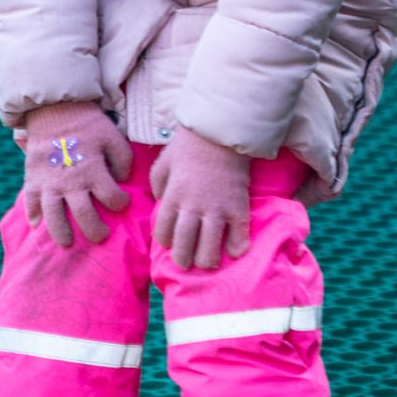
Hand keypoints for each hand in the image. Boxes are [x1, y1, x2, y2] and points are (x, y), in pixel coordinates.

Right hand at [20, 101, 133, 247]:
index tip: (121, 203)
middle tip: (100, 236)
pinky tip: (37, 226)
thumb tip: (122, 181)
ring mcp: (50, 183)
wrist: (55, 109)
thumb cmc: (88, 125)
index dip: (120, 203)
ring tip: (67, 243)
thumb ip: (123, 161)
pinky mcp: (33, 179)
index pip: (112, 198)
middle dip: (95, 231)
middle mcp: (72, 182)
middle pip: (84, 216)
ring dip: (62, 233)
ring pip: (55, 217)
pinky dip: (33, 216)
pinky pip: (31, 203)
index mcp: (94, 171)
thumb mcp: (113, 137)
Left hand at [151, 127, 252, 269]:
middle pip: (184, 245)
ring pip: (209, 248)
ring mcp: (217, 209)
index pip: (163, 231)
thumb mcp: (163, 163)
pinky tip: (234, 252)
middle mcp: (193, 207)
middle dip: (183, 259)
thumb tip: (161, 204)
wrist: (221, 134)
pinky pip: (238, 236)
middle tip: (186, 262)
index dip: (164, 241)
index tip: (169, 242)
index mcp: (173, 197)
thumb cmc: (189, 147)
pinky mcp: (238, 208)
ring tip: (208, 262)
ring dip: (207, 260)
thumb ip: (158, 186)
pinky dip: (236, 248)